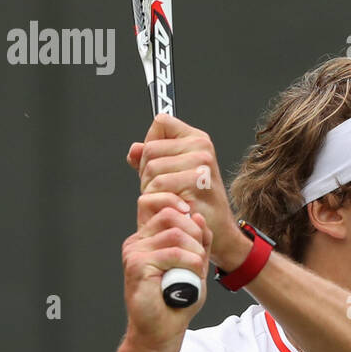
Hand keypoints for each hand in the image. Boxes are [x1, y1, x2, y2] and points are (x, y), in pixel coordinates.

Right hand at [122, 191, 211, 347]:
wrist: (163, 329)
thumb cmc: (178, 299)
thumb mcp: (196, 264)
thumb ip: (199, 241)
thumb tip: (196, 215)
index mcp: (148, 238)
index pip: (156, 203)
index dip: (175, 202)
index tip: (195, 220)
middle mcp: (137, 241)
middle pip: (171, 216)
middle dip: (195, 235)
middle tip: (200, 259)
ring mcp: (134, 252)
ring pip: (176, 235)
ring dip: (196, 253)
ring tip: (196, 272)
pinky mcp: (137, 265)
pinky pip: (173, 253)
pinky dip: (191, 264)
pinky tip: (191, 276)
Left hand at [127, 114, 244, 270]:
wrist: (216, 229)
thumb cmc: (195, 202)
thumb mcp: (171, 175)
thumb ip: (151, 159)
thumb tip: (134, 149)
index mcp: (197, 139)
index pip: (161, 123)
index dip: (152, 143)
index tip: (160, 163)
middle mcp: (201, 146)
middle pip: (150, 149)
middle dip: (147, 173)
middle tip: (164, 190)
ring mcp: (201, 162)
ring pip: (151, 169)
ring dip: (151, 189)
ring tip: (169, 199)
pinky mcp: (197, 180)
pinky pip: (158, 185)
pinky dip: (158, 200)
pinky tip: (173, 206)